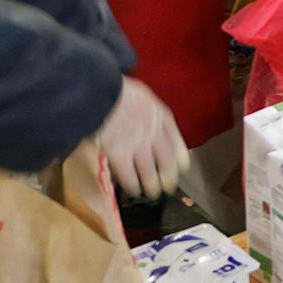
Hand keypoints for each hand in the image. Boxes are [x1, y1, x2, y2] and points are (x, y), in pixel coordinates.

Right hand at [98, 78, 188, 197]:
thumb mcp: (142, 95)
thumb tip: (150, 121)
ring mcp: (137, 145)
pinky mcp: (119, 155)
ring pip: (149, 173)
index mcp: (161, 116)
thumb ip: (149, 110)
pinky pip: (129, 176)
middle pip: (166, 161)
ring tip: (151, 193)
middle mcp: (153, 133)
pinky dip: (133, 186)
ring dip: (151, 185)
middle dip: (168, 177)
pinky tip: (133, 190)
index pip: (177, 142)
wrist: (100, 90)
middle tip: (167, 187)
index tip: (182, 168)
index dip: (180, 158)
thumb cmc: (117, 89)